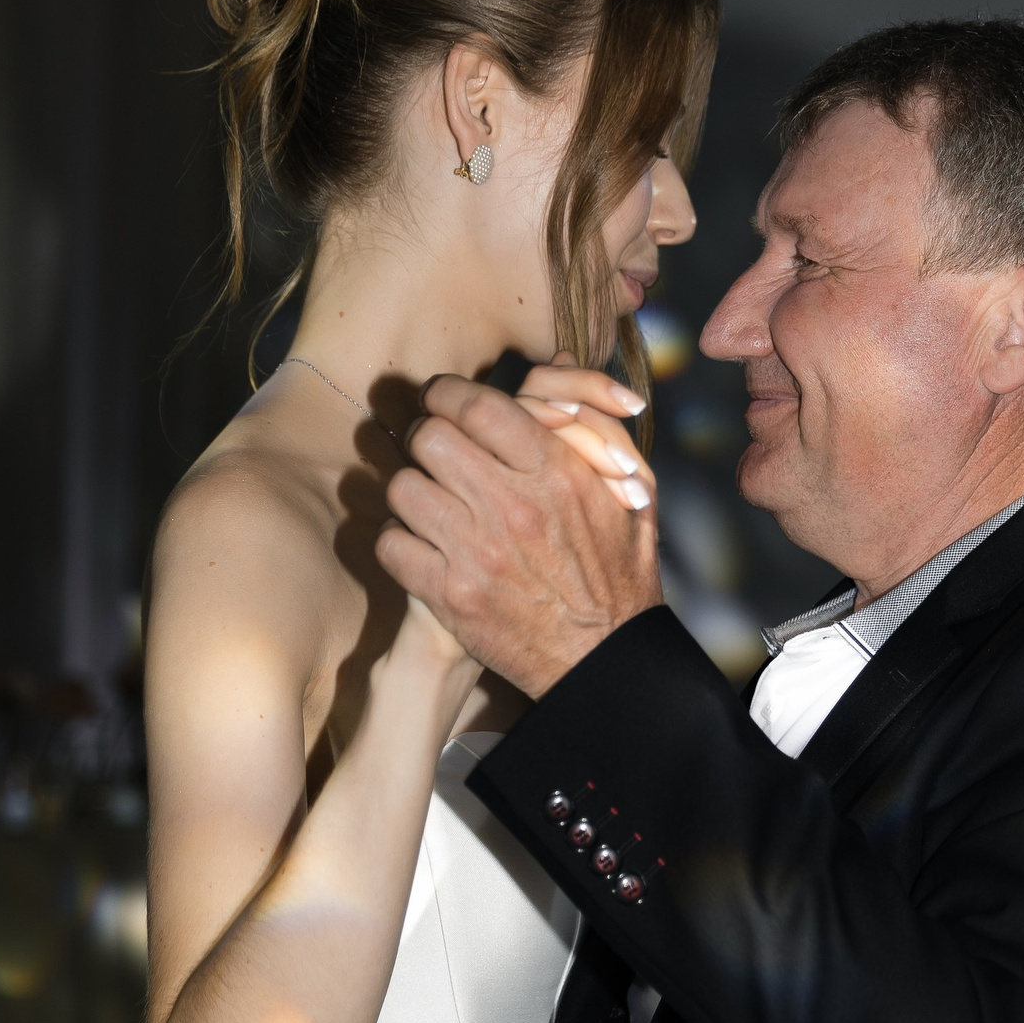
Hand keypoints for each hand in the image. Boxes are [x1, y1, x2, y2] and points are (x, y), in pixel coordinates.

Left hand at [378, 377, 662, 696]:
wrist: (605, 657)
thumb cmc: (619, 569)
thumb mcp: (633, 490)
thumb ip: (596, 423)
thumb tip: (551, 365)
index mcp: (555, 472)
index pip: (475, 404)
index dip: (448, 394)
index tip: (444, 401)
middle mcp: (511, 507)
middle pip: (429, 437)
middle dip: (429, 438)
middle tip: (437, 452)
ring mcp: (476, 553)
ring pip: (402, 487)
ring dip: (412, 490)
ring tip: (431, 500)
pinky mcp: (450, 596)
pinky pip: (390, 543)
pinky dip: (398, 540)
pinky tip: (422, 543)